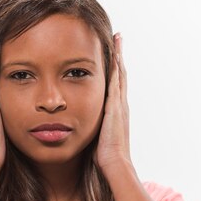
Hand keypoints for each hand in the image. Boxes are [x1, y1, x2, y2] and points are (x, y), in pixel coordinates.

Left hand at [93, 33, 131, 171]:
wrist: (114, 163)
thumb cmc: (104, 156)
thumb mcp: (96, 137)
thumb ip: (92, 128)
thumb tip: (79, 125)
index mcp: (116, 111)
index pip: (116, 84)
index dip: (115, 69)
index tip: (113, 53)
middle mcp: (121, 104)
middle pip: (120, 74)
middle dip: (119, 56)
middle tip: (118, 38)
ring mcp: (120, 104)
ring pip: (120, 74)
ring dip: (119, 55)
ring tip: (118, 38)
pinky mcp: (116, 106)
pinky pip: (116, 82)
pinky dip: (116, 67)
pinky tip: (113, 55)